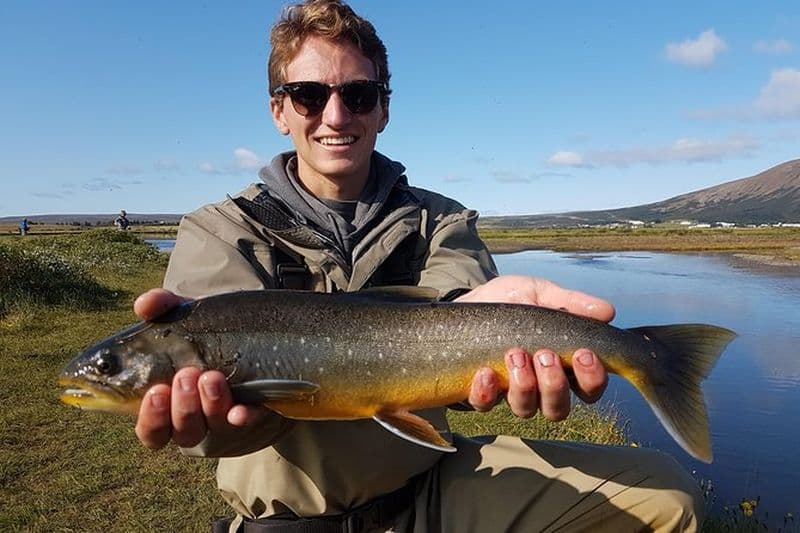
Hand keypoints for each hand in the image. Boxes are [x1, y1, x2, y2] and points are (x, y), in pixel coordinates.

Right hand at [132, 289, 264, 449]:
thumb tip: (144, 304)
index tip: (155, 391)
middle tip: (186, 375)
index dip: (151, 418)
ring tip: (212, 376)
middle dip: (183, 406)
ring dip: (211, 403)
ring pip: (213, 425)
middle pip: (183, 431)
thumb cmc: (203, 336)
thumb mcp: (183, 319)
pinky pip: (250, 420)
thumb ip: (161, 308)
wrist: (251, 338)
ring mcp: (225, 419)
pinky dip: (244, 416)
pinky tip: (240, 410)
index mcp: (168, 407)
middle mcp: (194, 420)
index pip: (151, 429)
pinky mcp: (254, 412)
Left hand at [456, 275, 613, 420]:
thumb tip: (607, 311)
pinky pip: (484, 404)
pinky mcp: (478, 392)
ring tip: (515, 354)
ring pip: (525, 410)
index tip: (583, 354)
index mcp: (563, 365)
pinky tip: (486, 372)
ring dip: (524, 386)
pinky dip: (486, 391)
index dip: (592, 379)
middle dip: (555, 385)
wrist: (470, 299)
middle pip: (558, 408)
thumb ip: (571, 303)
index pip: (589, 389)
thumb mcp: (540, 292)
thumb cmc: (511, 300)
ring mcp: (508, 391)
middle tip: (545, 355)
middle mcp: (539, 387)